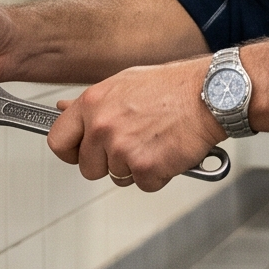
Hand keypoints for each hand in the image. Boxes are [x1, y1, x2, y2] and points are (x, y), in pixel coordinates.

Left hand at [48, 59, 226, 190]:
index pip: (58, 140)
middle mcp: (103, 127)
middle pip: (88, 168)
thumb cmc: (171, 87)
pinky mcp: (146, 168)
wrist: (210, 94)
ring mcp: (123, 149)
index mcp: (92, 103)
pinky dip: (158, 174)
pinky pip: (143, 184)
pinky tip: (167, 151)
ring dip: (135, 167)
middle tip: (132, 145)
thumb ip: (92, 104)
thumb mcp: (123, 83)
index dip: (70, 152)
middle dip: (108, 163)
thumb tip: (63, 109)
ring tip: (155, 141)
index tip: (79, 154)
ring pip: (117, 177)